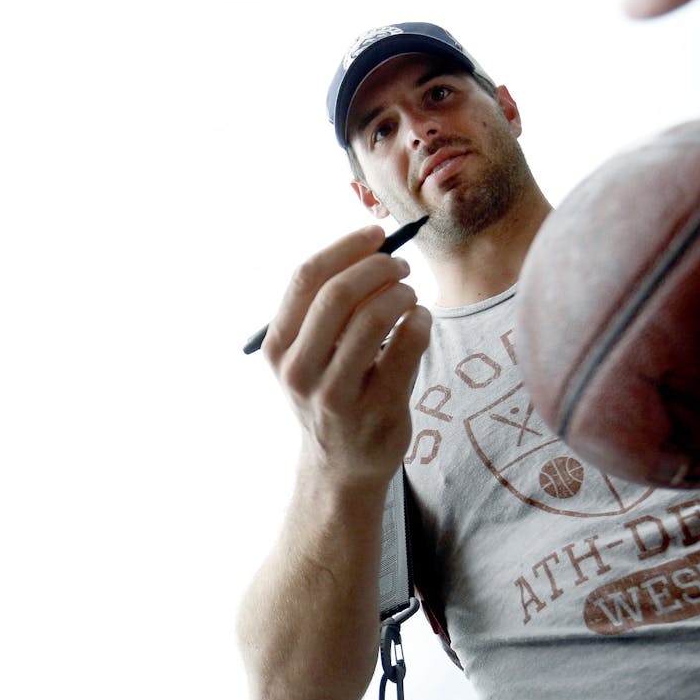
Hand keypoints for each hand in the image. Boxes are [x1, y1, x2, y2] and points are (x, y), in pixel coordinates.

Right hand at [263, 225, 431, 489]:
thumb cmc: (329, 391)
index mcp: (278, 348)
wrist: (341, 465)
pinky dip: (420, 320)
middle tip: (400, 266)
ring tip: (410, 295)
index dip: (345, 247)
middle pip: (338, 294)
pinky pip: (408, 344)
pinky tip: (420, 320)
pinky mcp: (378, 409)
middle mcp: (300, 371)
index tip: (376, 234)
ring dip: (402, 293)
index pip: (305, 279)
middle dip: (378, 267)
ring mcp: (337, 394)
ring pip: (374, 317)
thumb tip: (370, 245)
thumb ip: (323, 307)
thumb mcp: (306, 354)